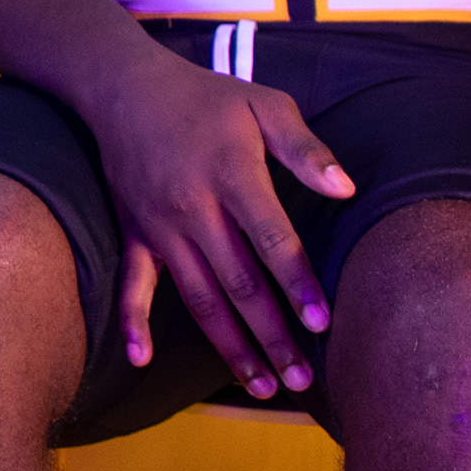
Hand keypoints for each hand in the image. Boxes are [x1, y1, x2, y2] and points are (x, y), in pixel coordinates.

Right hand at [82, 53, 354, 397]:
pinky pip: (132, 284)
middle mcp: (194, 208)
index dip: (297, 285)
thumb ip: (305, 149)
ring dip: (230, 346)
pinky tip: (143, 361)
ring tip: (263, 384)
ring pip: (199, 297)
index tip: (322, 324)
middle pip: (239, 284)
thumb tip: (346, 189)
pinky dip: (132, 322)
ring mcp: (160, 226)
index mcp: (232, 175)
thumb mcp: (264, 104)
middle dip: (273, 336)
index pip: (271, 241)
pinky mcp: (135, 232)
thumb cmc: (206, 96)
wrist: (124, 85)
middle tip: (304, 380)